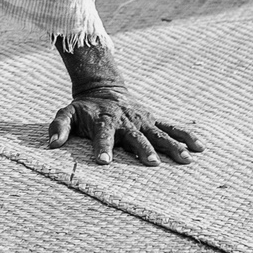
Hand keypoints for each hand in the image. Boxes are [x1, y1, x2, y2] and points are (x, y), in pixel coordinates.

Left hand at [49, 91, 203, 166]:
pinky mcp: (153, 120)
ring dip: (171, 145)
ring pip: (158, 133)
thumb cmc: (84, 109)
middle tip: (151, 163)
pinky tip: (200, 147)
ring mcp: (142, 120)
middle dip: (142, 149)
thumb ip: (59, 126)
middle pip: (135, 136)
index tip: (103, 162)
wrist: (103, 89)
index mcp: (104, 120)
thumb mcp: (67, 113)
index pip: (102, 135)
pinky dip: (186, 135)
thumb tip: (52, 145)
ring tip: (185, 160)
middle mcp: (126, 120)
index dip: (102, 147)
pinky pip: (172, 127)